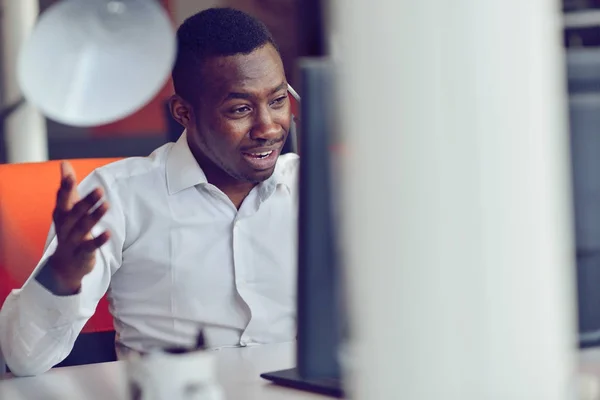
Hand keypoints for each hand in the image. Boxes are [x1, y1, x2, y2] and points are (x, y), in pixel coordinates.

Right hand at [48, 161, 109, 293]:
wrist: (64, 266)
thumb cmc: (68, 230)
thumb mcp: (67, 209)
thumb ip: (69, 188)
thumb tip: (64, 163)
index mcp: (61, 214)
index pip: (62, 198)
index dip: (65, 187)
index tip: (68, 174)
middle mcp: (65, 226)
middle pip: (74, 212)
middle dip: (86, 201)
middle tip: (100, 189)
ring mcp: (73, 241)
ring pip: (83, 228)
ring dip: (94, 217)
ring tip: (107, 205)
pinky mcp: (82, 254)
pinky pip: (90, 247)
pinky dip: (99, 240)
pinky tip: (108, 233)